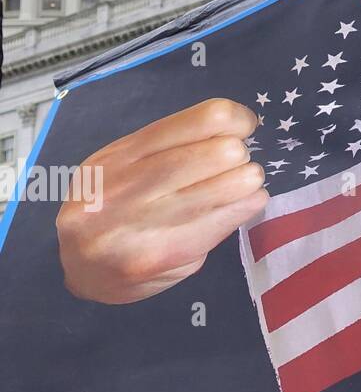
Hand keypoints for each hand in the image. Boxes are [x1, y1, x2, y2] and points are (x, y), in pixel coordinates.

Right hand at [56, 99, 264, 304]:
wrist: (80, 273)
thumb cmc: (111, 206)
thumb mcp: (124, 164)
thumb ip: (171, 144)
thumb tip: (236, 127)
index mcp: (119, 156)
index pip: (203, 119)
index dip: (237, 118)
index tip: (242, 127)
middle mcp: (126, 189)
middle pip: (221, 153)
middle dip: (240, 154)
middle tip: (236, 162)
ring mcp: (144, 228)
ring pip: (232, 187)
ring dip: (248, 182)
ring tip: (238, 185)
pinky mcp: (167, 258)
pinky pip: (230, 220)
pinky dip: (246, 206)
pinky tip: (238, 206)